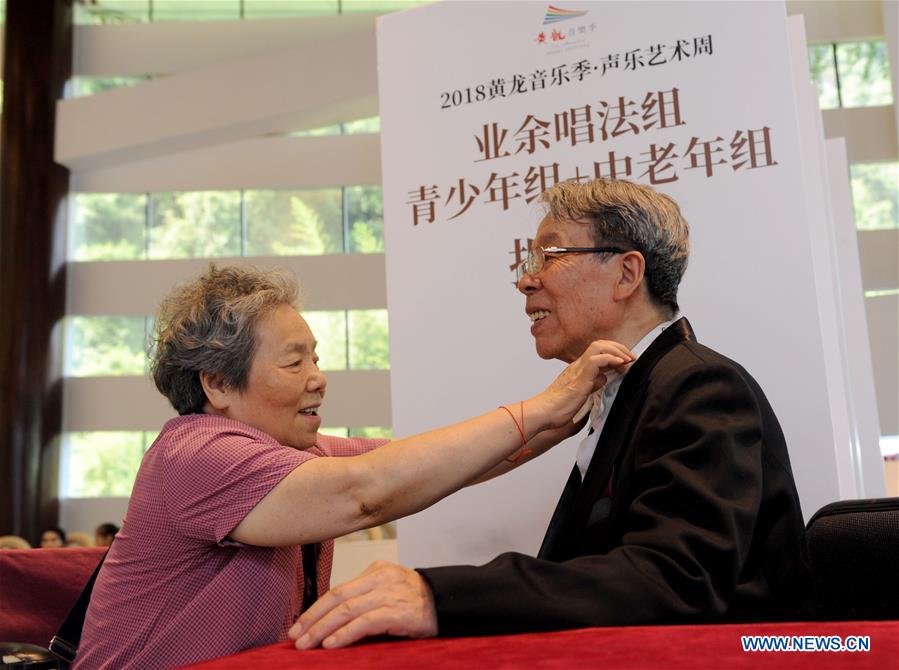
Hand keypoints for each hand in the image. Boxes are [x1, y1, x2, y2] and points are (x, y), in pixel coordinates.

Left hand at [289, 561, 437, 648]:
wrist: (448, 601)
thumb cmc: (417, 601)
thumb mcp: (389, 589)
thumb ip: (365, 597)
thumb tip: (333, 619)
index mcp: (375, 571)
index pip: (338, 589)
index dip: (315, 608)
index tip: (298, 625)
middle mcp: (380, 579)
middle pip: (338, 598)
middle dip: (313, 619)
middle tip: (295, 637)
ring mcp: (388, 594)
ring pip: (347, 610)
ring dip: (323, 629)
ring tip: (307, 644)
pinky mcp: (397, 612)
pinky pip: (365, 622)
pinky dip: (346, 633)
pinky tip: (332, 644)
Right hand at [533, 339, 633, 428]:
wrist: (543, 412)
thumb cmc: (557, 408)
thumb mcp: (580, 394)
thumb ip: (591, 385)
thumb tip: (602, 379)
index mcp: (578, 369)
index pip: (597, 351)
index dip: (614, 352)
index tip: (626, 361)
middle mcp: (577, 366)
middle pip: (599, 344)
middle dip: (618, 348)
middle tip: (631, 358)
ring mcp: (578, 370)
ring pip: (598, 347)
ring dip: (617, 351)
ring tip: (628, 360)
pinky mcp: (580, 378)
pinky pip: (596, 360)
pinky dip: (611, 359)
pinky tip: (619, 364)